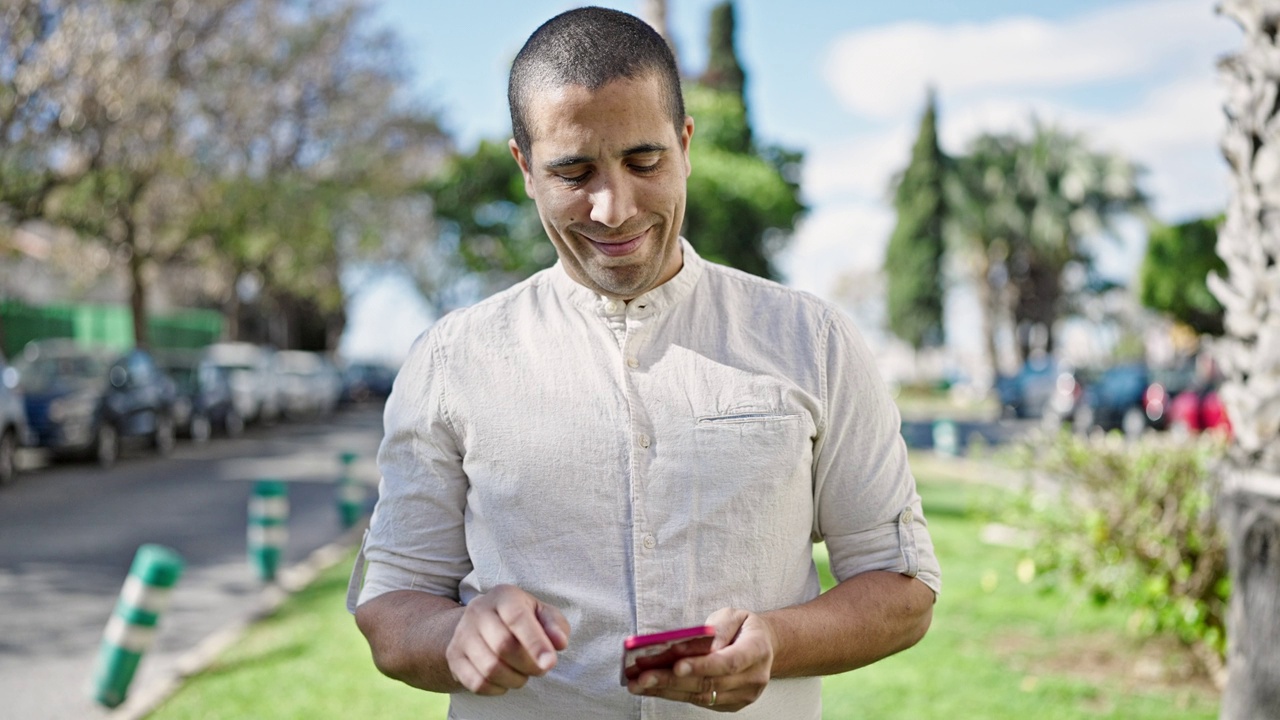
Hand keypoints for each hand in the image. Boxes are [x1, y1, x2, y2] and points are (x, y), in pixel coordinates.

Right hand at [445, 584, 570, 694]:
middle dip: (528, 664)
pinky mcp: (454, 657)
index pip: (517, 618)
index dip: (535, 643)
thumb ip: (554, 625)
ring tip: (523, 674)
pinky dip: (497, 688)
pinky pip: (477, 683)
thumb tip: (559, 642)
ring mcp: (462, 635)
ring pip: (490, 668)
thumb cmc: (519, 618)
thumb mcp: (541, 613)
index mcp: (503, 596)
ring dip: (515, 679)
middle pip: (503, 646)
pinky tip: (505, 680)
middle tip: (540, 669)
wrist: (477, 624)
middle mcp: (478, 611)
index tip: (550, 663)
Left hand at [626, 608, 775, 711]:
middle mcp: (753, 678)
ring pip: (700, 696)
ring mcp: (742, 695)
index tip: (676, 665)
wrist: (763, 647)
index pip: (728, 662)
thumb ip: (717, 628)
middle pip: (709, 683)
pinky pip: (699, 701)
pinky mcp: (729, 705)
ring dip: (666, 690)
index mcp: (757, 651)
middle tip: (643, 676)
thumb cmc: (744, 628)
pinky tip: (652, 688)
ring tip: (638, 683)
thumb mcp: (734, 615)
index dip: (702, 665)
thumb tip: (694, 645)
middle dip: (672, 680)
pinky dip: (673, 694)